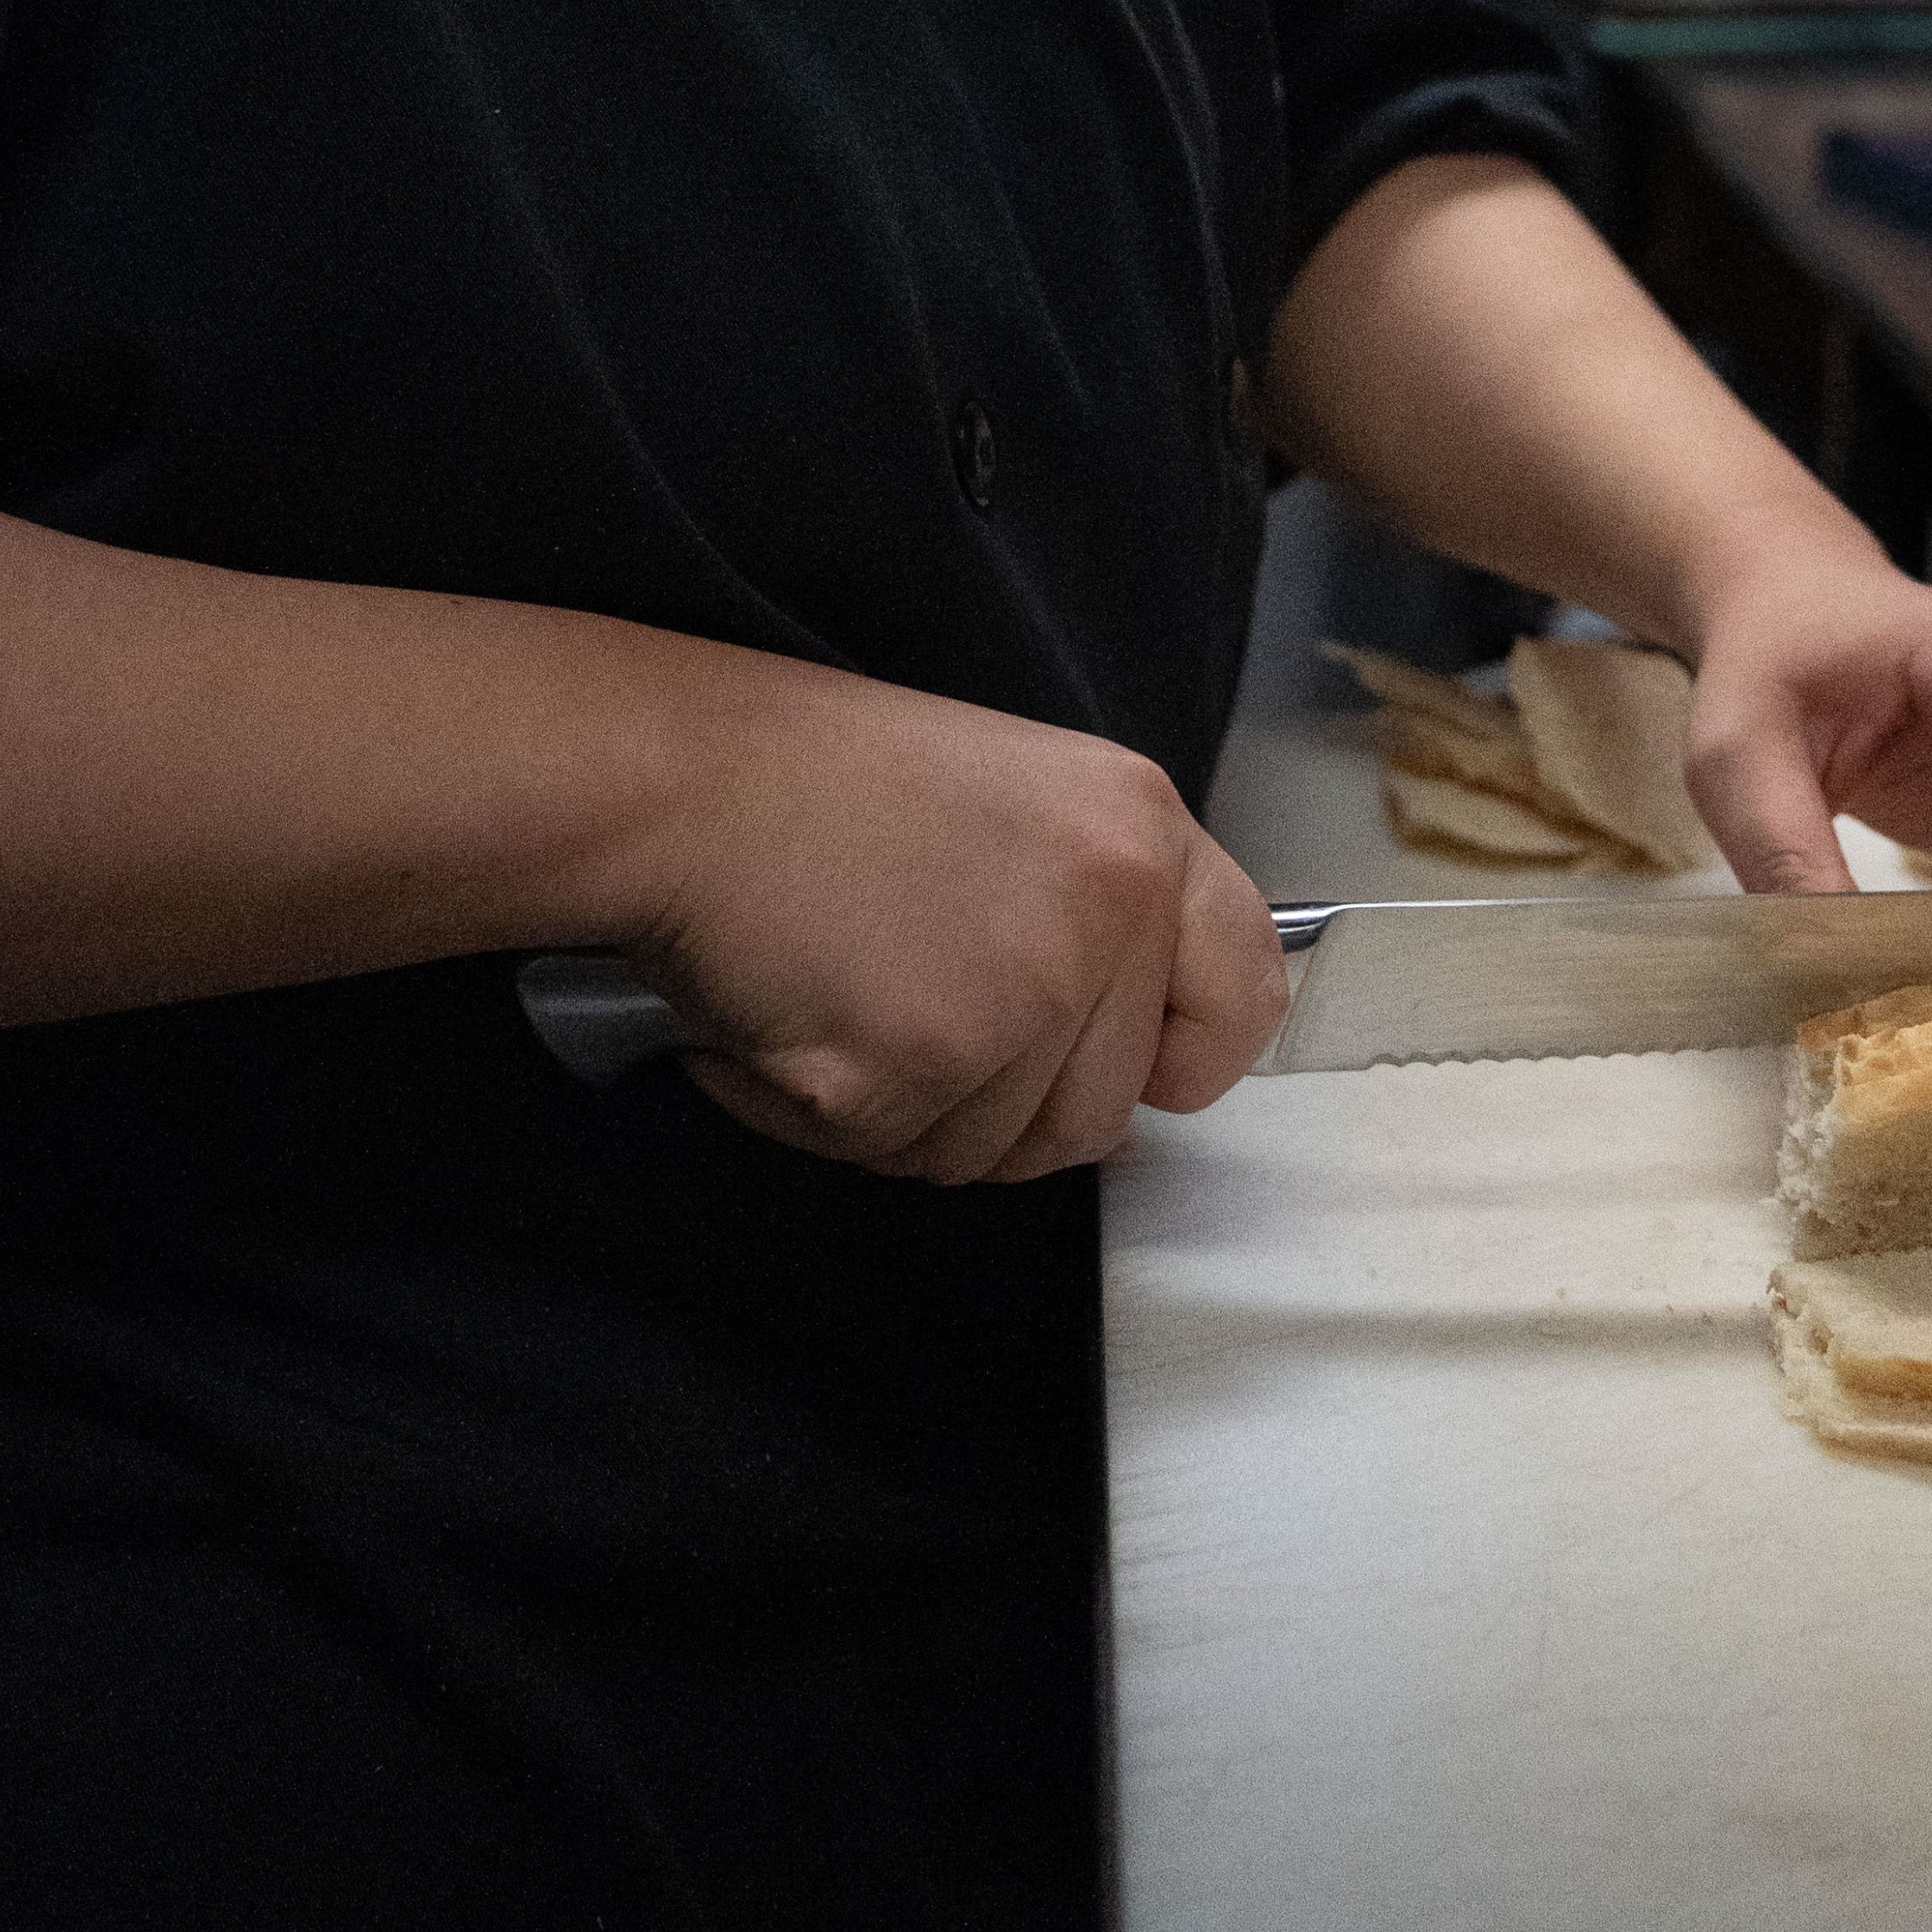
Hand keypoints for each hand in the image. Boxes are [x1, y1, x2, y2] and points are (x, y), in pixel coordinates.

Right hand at [621, 668, 1292, 1184]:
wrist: (685, 779)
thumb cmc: (824, 783)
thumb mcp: (1020, 801)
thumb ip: (1099, 912)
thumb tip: (1132, 1045)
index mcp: (1138, 832)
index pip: (1246, 994)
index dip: (1188, 1052)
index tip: (1141, 1061)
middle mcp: (1101, 916)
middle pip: (1098, 1115)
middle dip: (1002, 1098)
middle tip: (908, 1003)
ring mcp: (1012, 1001)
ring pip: (992, 1152)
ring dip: (908, 1109)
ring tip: (842, 990)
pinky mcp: (914, 1070)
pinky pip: (890, 1152)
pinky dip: (824, 1113)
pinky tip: (788, 1017)